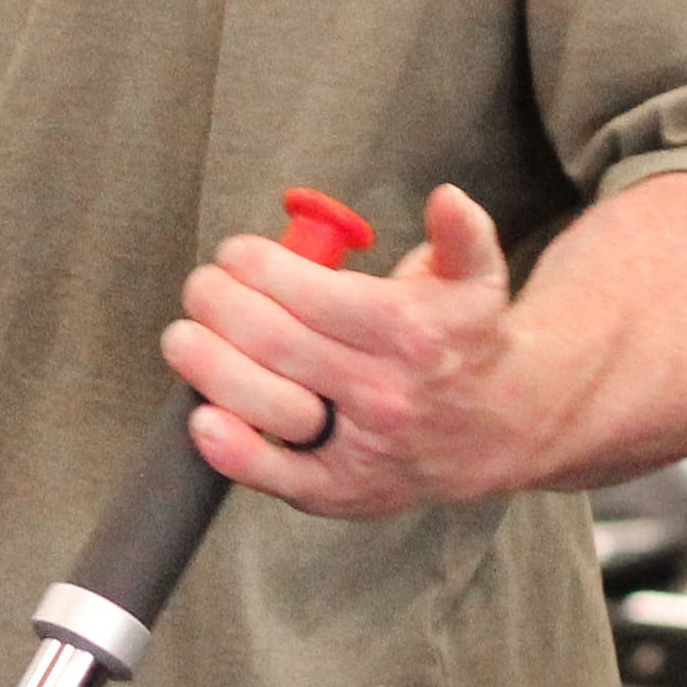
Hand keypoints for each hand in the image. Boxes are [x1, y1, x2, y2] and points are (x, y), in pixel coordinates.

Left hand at [161, 185, 519, 520]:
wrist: (504, 430)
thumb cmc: (468, 340)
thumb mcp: (478, 278)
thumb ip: (463, 233)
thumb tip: (444, 197)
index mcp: (410, 331)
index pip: (312, 294)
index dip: (258, 266)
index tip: (234, 253)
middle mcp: (384, 391)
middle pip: (277, 342)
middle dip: (221, 304)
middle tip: (201, 286)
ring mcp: (360, 446)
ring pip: (267, 403)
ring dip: (210, 366)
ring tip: (183, 336)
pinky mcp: (340, 489)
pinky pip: (276, 474)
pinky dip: (232, 451)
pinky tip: (202, 420)